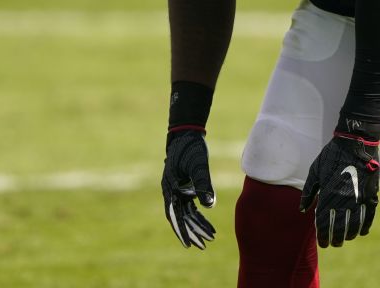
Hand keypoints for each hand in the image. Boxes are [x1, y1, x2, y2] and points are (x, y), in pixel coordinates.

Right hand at [161, 129, 216, 248]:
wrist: (186, 134)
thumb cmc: (191, 149)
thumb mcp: (199, 166)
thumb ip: (204, 185)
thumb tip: (209, 205)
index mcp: (170, 188)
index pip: (176, 216)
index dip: (182, 231)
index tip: (189, 245)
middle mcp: (171, 191)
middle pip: (181, 217)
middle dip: (191, 232)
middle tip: (203, 245)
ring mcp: (176, 189)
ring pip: (186, 212)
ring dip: (196, 224)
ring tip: (209, 236)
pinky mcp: (183, 186)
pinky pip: (189, 204)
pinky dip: (197, 213)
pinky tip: (206, 219)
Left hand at [299, 134, 379, 247]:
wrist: (356, 142)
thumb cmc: (332, 155)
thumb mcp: (315, 171)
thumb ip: (308, 192)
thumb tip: (303, 210)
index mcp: (328, 194)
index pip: (324, 222)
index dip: (323, 236)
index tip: (322, 243)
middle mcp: (344, 199)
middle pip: (339, 227)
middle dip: (335, 239)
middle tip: (333, 244)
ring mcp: (359, 198)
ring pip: (355, 225)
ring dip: (349, 235)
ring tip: (344, 240)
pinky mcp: (371, 194)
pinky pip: (369, 216)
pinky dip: (364, 226)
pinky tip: (360, 233)